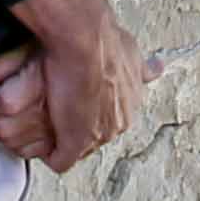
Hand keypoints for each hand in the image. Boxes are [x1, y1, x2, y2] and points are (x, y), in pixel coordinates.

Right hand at [0, 0, 143, 169]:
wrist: (85, 41)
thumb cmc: (105, 41)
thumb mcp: (133, 51)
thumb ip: (143, 66)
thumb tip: (157, 68)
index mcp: (130, 104)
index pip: (112, 120)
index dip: (93, 112)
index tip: (81, 105)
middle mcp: (119, 123)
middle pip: (98, 135)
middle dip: (81, 125)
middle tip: (62, 113)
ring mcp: (98, 136)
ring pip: (80, 147)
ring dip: (64, 138)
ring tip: (49, 128)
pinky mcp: (74, 143)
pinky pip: (60, 160)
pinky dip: (51, 154)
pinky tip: (42, 146)